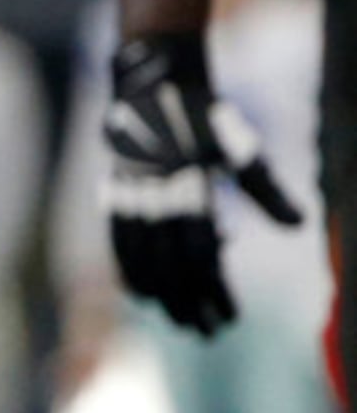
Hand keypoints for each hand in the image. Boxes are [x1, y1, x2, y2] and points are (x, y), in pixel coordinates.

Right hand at [104, 32, 301, 334]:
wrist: (151, 79)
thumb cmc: (203, 115)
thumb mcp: (238, 146)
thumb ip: (264, 187)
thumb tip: (297, 224)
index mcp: (187, 182)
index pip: (201, 252)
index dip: (214, 289)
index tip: (230, 317)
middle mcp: (154, 191)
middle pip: (169, 262)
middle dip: (188, 301)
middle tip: (207, 333)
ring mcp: (129, 191)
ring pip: (140, 255)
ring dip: (158, 293)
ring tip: (175, 320)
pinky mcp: (115, 188)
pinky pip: (116, 237)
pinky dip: (126, 268)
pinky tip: (137, 293)